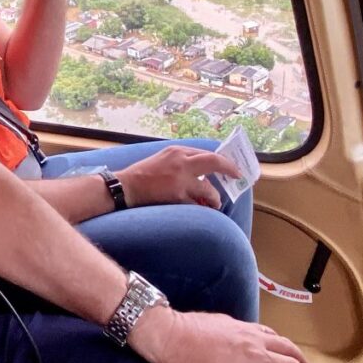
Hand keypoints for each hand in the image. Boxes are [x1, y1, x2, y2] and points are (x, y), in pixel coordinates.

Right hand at [116, 145, 241, 209]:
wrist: (125, 187)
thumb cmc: (141, 174)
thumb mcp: (162, 159)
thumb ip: (181, 161)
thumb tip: (201, 172)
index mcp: (177, 151)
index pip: (206, 153)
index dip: (222, 161)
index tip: (230, 167)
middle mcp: (180, 161)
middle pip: (214, 162)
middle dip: (229, 169)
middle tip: (238, 177)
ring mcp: (180, 179)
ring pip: (209, 189)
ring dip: (214, 198)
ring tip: (214, 203)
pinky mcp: (177, 196)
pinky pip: (197, 204)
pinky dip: (202, 208)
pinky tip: (203, 211)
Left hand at [129, 307, 318, 362]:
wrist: (168, 336)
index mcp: (256, 359)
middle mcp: (253, 339)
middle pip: (287, 347)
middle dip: (301, 360)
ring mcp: (240, 326)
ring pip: (273, 334)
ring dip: (287, 346)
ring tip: (290, 356)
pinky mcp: (227, 320)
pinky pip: (257, 327)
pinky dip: (269, 336)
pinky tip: (262, 342)